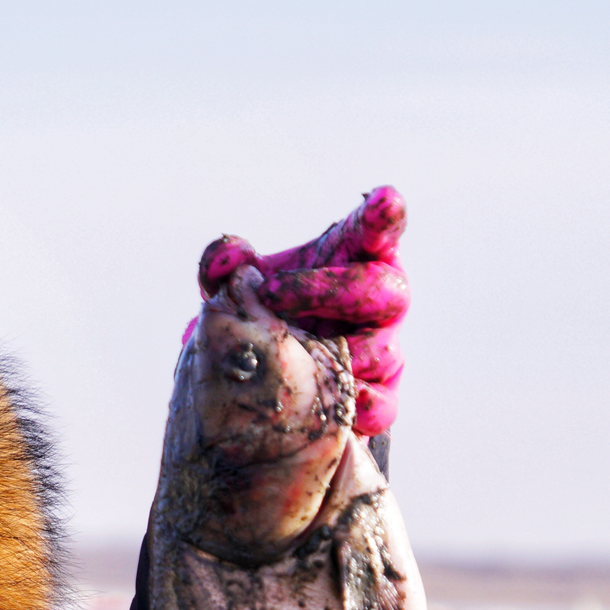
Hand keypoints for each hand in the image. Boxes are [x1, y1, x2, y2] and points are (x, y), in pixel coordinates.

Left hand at [194, 186, 407, 436]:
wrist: (258, 383)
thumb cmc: (260, 316)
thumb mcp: (237, 288)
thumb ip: (225, 268)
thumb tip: (227, 259)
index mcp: (352, 259)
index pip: (378, 231)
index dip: (383, 217)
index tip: (383, 203)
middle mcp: (377, 300)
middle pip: (385, 288)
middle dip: (329, 290)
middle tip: (271, 297)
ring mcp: (383, 349)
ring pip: (384, 350)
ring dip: (336, 354)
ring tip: (290, 356)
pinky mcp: (380, 397)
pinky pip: (385, 406)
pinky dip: (365, 405)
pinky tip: (345, 404)